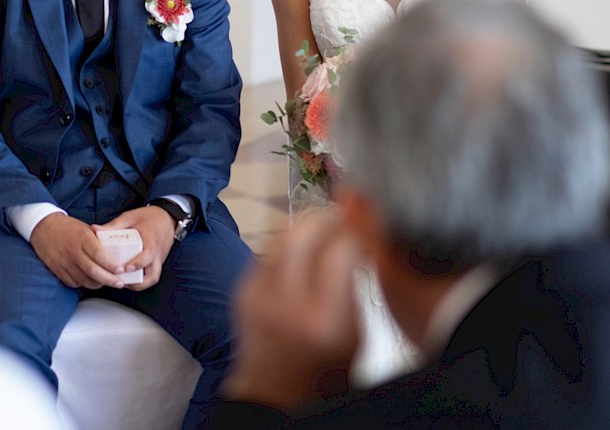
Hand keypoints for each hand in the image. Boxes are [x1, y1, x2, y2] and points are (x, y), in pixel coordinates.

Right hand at [29, 213, 124, 289]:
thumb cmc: (67, 227)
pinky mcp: (57, 270)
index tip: (121, 270)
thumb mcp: (85, 228)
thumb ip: (98, 240)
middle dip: (109, 280)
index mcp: (82, 238)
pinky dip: (83, 284)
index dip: (111, 264)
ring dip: (97, 284)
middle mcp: (73, 251)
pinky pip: (73, 282)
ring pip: (84, 280)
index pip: (99, 254)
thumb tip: (115, 252)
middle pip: (93, 271)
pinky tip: (90, 281)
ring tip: (106, 282)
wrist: (43, 227)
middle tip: (119, 283)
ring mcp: (64, 262)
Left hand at [94, 205, 175, 290]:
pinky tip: (128, 278)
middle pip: (153, 275)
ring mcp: (159, 260)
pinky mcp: (157, 263)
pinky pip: (151, 276)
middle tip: (121, 280)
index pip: (149, 255)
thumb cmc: (148, 217)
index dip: (139, 263)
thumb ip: (113, 225)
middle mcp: (157, 253)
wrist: (167, 218)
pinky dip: (140, 280)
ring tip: (122, 282)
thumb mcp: (130, 217)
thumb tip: (94, 229)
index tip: (126, 268)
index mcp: (151, 240)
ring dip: (138, 284)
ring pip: (153, 279)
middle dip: (137, 282)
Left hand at [224, 209, 361, 410]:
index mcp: (325, 320)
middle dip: (328, 217)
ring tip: (325, 233)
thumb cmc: (325, 369)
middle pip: (304, 230)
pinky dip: (288, 246)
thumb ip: (357, 285)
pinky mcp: (243, 289)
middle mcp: (288, 303)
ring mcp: (259, 294)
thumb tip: (361, 235)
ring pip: (283, 234)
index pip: (342, 249)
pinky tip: (302, 257)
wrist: (274, 393)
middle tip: (344, 218)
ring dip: (307, 227)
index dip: (358, 230)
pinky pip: (269, 251)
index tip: (367, 229)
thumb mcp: (357, 334)